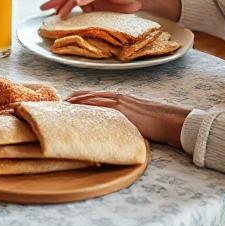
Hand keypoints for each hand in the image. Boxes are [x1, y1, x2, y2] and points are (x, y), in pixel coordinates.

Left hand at [40, 0, 149, 16]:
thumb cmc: (119, 5)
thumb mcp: (100, 9)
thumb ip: (87, 10)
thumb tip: (71, 21)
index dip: (56, 2)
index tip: (43, 10)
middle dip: (56, 1)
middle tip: (43, 8)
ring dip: (68, 1)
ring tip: (59, 11)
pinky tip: (77, 1)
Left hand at [68, 90, 190, 147]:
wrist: (167, 120)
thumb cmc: (153, 121)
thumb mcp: (133, 117)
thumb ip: (119, 119)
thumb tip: (108, 129)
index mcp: (116, 98)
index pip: (90, 95)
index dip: (76, 99)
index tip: (64, 104)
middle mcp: (114, 97)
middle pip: (85, 95)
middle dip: (70, 100)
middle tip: (57, 107)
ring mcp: (116, 102)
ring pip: (89, 99)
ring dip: (75, 103)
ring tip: (61, 109)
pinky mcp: (120, 110)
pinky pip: (99, 107)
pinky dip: (86, 108)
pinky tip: (77, 113)